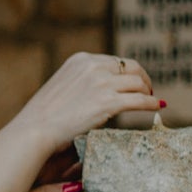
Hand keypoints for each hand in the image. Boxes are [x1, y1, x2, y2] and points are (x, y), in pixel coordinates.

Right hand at [16, 53, 159, 158]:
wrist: (34, 130)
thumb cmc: (43, 117)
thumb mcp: (61, 87)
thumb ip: (81, 83)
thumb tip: (98, 92)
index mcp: (80, 60)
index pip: (114, 61)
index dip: (127, 73)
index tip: (133, 83)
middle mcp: (93, 66)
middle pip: (131, 67)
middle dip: (142, 78)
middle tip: (148, 91)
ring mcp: (101, 84)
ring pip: (138, 82)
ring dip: (148, 91)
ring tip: (151, 100)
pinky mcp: (108, 103)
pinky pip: (140, 100)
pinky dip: (151, 103)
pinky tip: (156, 108)